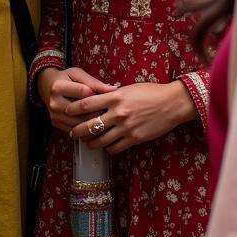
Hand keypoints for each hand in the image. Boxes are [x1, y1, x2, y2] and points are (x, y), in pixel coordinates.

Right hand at [38, 66, 115, 131]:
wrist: (46, 85)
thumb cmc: (65, 78)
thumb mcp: (77, 74)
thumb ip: (94, 82)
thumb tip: (113, 89)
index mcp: (59, 87)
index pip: (83, 92)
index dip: (97, 94)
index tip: (107, 96)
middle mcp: (55, 102)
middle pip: (82, 111)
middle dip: (98, 111)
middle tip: (111, 111)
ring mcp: (55, 115)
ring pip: (79, 124)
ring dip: (93, 124)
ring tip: (106, 120)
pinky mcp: (56, 123)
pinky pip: (74, 130)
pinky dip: (86, 130)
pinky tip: (95, 127)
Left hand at [66, 81, 196, 153]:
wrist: (170, 103)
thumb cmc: (150, 92)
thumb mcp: (128, 88)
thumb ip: (112, 95)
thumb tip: (99, 99)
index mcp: (115, 96)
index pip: (87, 103)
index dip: (74, 108)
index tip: (66, 111)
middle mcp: (118, 112)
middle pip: (90, 124)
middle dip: (78, 130)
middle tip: (72, 132)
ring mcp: (126, 127)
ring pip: (101, 139)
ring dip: (92, 142)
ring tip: (87, 143)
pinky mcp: (134, 139)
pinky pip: (115, 147)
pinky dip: (108, 148)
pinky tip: (106, 147)